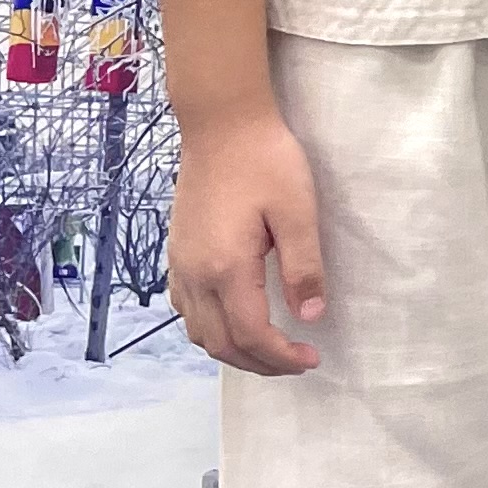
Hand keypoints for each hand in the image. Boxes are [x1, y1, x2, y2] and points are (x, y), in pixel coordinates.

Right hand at [166, 105, 327, 374]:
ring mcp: (180, 265)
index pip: (251, 335)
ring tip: (270, 349)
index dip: (281, 357)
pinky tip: (235, 320)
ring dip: (233, 350)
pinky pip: (187, 310)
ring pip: (199, 332)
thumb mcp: (297, 211)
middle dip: (259, 363)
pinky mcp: (176, 253)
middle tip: (296, 363)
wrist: (221, 124)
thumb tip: (310, 317)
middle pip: (221, 344)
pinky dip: (211, 329)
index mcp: (225, 268)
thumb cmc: (265, 161)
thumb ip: (303, 267)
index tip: (311, 360)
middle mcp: (194, 275)